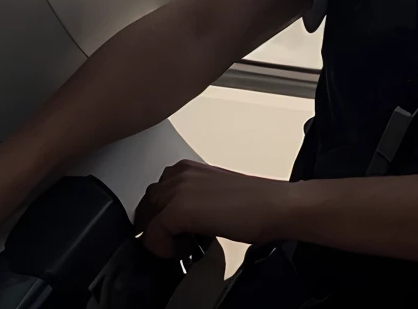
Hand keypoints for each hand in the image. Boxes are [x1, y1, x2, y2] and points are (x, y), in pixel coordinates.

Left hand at [135, 161, 288, 255]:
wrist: (271, 205)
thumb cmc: (253, 203)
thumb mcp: (214, 193)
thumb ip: (193, 198)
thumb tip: (179, 222)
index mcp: (188, 168)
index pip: (155, 194)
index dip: (162, 216)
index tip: (177, 231)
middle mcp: (179, 174)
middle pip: (147, 204)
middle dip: (157, 225)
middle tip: (178, 240)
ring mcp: (177, 190)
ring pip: (146, 218)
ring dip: (160, 235)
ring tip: (184, 244)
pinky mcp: (178, 210)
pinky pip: (152, 236)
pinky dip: (164, 249)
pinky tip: (185, 250)